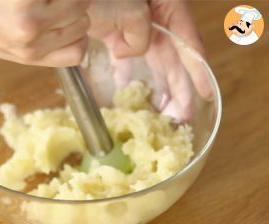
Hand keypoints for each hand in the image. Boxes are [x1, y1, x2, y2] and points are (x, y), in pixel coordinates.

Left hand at [0, 0, 90, 65]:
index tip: (64, 20)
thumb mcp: (0, 47)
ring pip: (80, 0)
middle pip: (82, 20)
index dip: (75, 33)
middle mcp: (33, 39)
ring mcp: (30, 16)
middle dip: (70, 7)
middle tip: (47, 1)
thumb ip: (34, 47)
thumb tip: (62, 38)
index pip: (79, 50)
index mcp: (29, 57)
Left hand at [88, 0, 211, 120]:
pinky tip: (128, 93)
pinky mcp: (115, 34)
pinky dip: (128, 76)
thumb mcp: (128, 9)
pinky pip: (127, 59)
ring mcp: (133, 27)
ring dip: (157, 86)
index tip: (205, 93)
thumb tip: (130, 54)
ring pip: (151, 62)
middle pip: (171, 57)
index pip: (187, 40)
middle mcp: (154, 19)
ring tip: (162, 112)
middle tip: (183, 115)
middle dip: (178, 88)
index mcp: (166, 6)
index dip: (197, 69)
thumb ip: (138, 34)